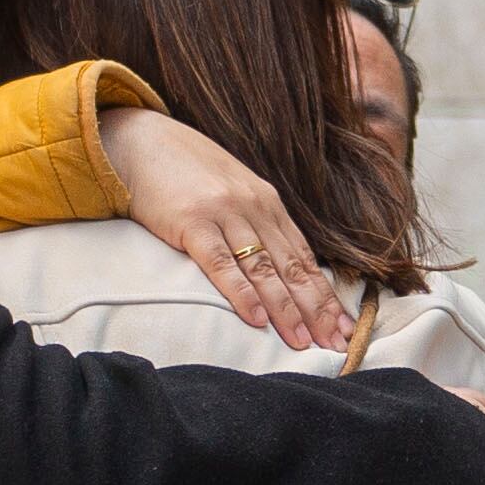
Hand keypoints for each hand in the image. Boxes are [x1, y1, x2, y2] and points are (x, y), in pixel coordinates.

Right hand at [100, 104, 351, 348]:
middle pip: (292, 267)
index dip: (325, 295)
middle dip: (316, 309)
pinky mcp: (192, 222)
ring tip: (300, 341)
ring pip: (264, 269)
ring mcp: (224, 214)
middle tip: (334, 344)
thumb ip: (256, 224)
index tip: (343, 328)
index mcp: (268, 204)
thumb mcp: (232, 192)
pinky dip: (240, 293)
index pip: (304, 258)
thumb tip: (278, 266)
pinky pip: (221, 263)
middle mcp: (254, 208)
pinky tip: (255, 319)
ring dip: (285, 308)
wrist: (140, 140)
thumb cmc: (186, 173)